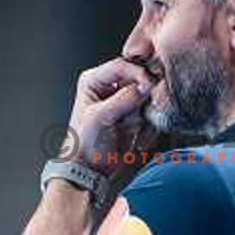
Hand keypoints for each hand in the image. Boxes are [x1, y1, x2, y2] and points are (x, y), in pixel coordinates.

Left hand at [67, 58, 157, 175]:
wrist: (89, 169)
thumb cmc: (83, 144)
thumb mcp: (100, 118)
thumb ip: (123, 99)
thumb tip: (145, 87)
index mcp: (94, 80)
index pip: (122, 65)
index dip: (138, 73)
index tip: (149, 86)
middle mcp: (110, 86)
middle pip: (138, 77)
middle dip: (146, 92)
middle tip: (151, 103)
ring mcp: (124, 100)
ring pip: (147, 94)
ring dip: (148, 109)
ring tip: (139, 124)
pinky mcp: (134, 114)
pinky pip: (150, 111)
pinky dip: (150, 122)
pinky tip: (140, 135)